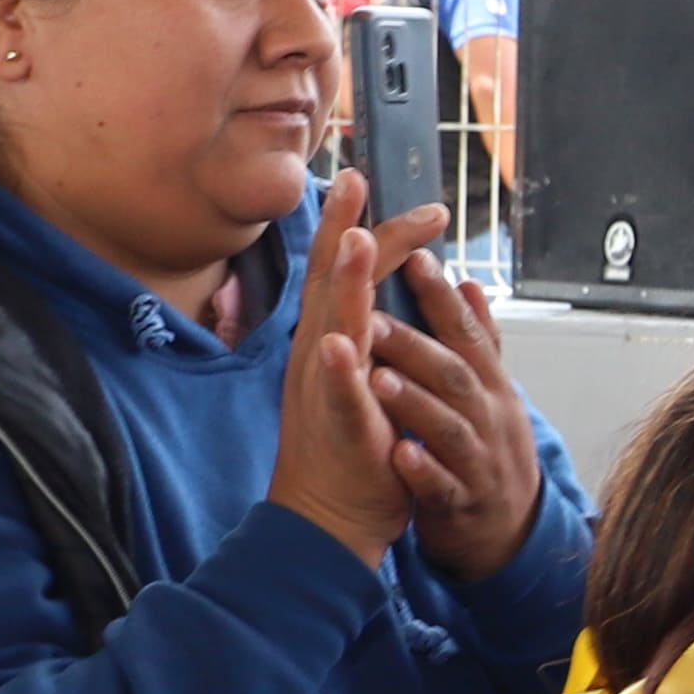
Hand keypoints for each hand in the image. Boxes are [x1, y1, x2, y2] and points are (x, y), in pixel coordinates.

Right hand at [263, 173, 417, 565]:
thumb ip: (369, 334)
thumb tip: (373, 292)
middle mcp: (320, 356)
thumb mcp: (363, 377)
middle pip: (331, 282)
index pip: (340, 272)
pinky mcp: (339, 427)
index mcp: (331, 342)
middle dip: (344, 229)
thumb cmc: (352, 446)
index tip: (358, 177)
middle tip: (355, 179)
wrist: (330, 516)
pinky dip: (339, 368)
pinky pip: (337, 395)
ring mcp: (326, 389)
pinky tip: (341, 341)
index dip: (347, 224)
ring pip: (333, 327)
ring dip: (346, 283)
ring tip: (356, 238)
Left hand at [372, 240, 546, 580]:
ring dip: (415, 403)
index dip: (442, 298)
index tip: (414, 257)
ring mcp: (477, 462)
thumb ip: (478, 340)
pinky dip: (422, 471)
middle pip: (455, 375)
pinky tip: (398, 454)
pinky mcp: (461, 503)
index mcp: (491, 387)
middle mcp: (489, 419)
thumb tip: (469, 283)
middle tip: (370, 316)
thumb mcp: (492, 391)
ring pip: (448, 427)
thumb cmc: (488, 449)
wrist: (506, 530)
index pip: (468, 333)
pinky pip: (442, 486)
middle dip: (416, 344)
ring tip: (377, 378)